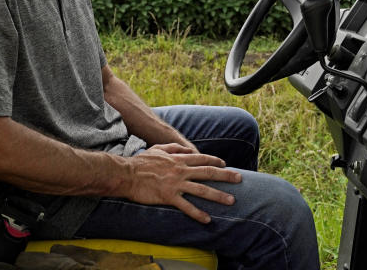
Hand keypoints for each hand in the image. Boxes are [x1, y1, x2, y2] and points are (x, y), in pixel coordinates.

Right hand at [125, 144, 242, 223]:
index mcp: (178, 159)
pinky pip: (187, 206)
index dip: (215, 161)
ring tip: (231, 201)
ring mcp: (176, 183)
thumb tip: (188, 150)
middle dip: (226, 176)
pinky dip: (198, 213)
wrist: (127, 174)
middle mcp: (181, 170)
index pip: (202, 159)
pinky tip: (207, 219)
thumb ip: (174, 147)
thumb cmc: (141, 162)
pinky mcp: (169, 196)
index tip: (225, 165)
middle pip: (208, 172)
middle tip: (240, 179)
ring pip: (202, 189)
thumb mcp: (158, 148)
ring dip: (218, 195)